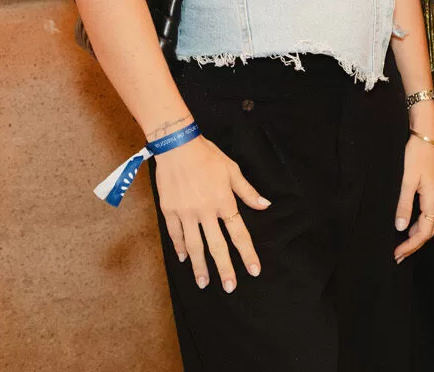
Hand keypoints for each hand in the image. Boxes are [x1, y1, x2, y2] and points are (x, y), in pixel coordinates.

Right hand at [153, 135, 270, 292]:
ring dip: (200, 267)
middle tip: (230, 287)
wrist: (177, 146)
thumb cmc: (208, 156)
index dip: (247, 253)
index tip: (254, 270)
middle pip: (217, 246)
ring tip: (204, 283)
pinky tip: (184, 259)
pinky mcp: (169, 211)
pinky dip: (180, 247)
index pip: (239, 234)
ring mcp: (185, 213)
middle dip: (225, 269)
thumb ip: (248, 192)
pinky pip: (176, 234)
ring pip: (194, 246)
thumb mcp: (232, 171)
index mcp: (224, 202)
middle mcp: (205, 212)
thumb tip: (265, 206)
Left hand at [393, 131, 433, 262]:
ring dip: (417, 235)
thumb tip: (400, 227)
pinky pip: (430, 213)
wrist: (428, 133)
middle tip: (398, 255)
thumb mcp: (407, 180)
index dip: (411, 246)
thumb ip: (404, 205)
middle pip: (430, 230)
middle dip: (415, 244)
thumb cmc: (417, 154)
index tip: (397, 254)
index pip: (424, 232)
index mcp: (433, 200)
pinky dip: (420, 223)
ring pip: (431, 222)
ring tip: (402, 243)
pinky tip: (410, 223)